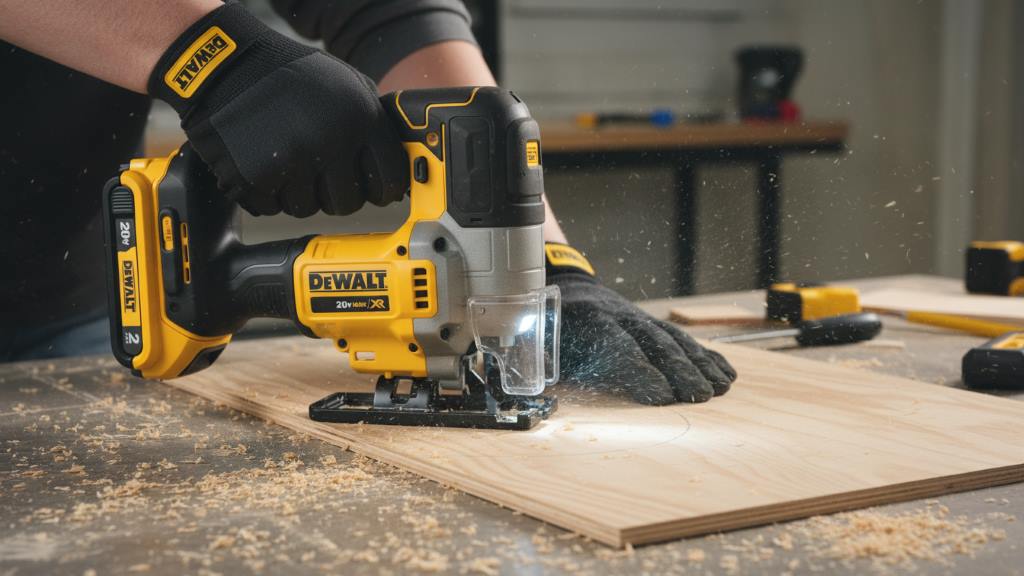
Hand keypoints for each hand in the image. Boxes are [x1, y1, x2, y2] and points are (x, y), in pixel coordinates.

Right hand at [148, 2, 407, 216]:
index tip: (374, 190)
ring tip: (287, 159)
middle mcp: (330, 142)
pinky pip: (272, 207)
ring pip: (308, 209)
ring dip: (298, 193)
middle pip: (349, 203)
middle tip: (320, 173)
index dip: (382, 189)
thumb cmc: (290, 75)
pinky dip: (267, 193)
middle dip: (336, 194)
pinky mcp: (256, 176)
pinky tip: (264, 163)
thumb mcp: (347, 83)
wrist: (226, 65)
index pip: (389, 180)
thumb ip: (374, 121)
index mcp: (360, 118)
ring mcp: (292, 162)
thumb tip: (401, 162)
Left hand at [546, 244, 736, 404]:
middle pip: (655, 344)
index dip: (642, 371)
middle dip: (680, 370)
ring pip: (675, 340)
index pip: (619, 347)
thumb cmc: (554, 330)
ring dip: (700, 364)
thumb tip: (535, 393)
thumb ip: (544, 367)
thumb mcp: (542, 346)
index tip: (663, 396)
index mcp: (589, 323)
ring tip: (720, 387)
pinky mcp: (655, 324)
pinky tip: (726, 372)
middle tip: (700, 396)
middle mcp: (620, 317)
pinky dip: (707, 355)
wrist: (570, 289)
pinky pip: (684, 338)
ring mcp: (641, 319)